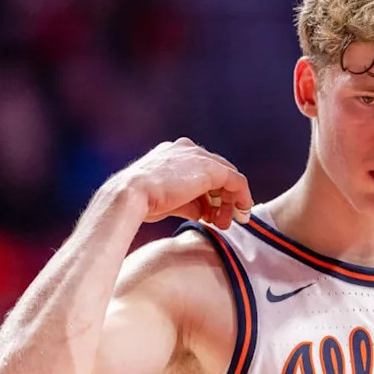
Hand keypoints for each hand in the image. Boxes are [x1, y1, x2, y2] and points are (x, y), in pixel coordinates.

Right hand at [110, 137, 252, 229]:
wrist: (131, 195)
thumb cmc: (141, 202)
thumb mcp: (168, 202)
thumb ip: (188, 204)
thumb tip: (202, 212)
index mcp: (172, 153)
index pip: (200, 171)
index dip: (210, 194)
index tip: (213, 214)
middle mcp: (186, 149)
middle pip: (216, 172)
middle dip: (222, 199)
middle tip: (223, 221)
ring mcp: (198, 156)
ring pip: (227, 177)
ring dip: (230, 202)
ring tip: (225, 223)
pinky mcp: (210, 168)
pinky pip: (236, 181)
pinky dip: (242, 197)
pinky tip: (242, 212)